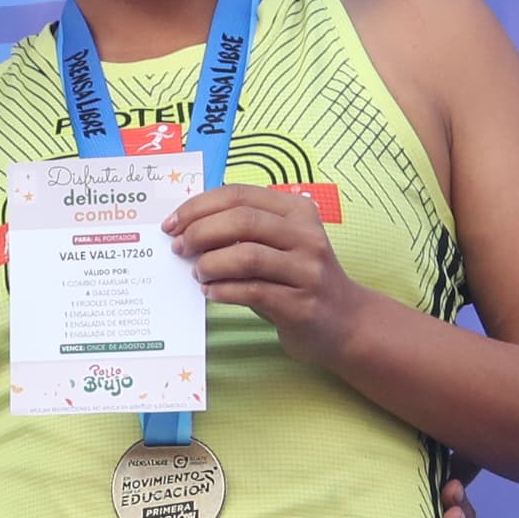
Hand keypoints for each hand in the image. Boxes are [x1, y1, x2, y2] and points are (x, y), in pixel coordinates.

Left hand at [169, 182, 368, 365]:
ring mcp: (307, 270)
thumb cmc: (298, 280)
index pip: (239, 195)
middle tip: (179, 248)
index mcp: (297, 210)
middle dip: (200, 232)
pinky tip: (210, 293)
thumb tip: (187, 229)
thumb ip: (244, 233)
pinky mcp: (301, 304)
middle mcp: (306, 235)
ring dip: (211, 264)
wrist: (345, 322)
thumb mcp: (279, 245)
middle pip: (242, 220)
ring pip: (247, 255)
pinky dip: (224, 291)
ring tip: (197, 274)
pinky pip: (253, 291)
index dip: (199, 206)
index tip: (173, 224)